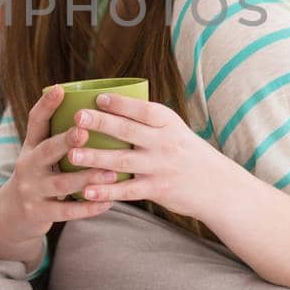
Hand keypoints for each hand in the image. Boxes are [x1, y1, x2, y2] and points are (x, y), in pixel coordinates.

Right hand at [0, 85, 119, 241]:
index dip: (46, 105)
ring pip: (61, 183)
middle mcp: (28, 166)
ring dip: (87, 178)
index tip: (60, 89)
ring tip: (112, 173)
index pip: (35, 122)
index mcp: (30, 147)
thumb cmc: (37, 178)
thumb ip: (58, 138)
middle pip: (46, 151)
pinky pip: (67, 211)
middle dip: (65, 141)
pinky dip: (89, 207)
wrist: (10, 216)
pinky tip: (108, 202)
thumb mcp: (39, 156)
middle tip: (84, 132)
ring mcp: (31, 191)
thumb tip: (94, 112)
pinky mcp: (39, 214)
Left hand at [62, 93, 228, 219]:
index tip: (98, 99)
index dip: (121, 104)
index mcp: (168, 123)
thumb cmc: (187, 153)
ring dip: (96, 157)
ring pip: (123, 161)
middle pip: (128, 131)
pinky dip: (107, 191)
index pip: (143, 110)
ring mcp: (161, 167)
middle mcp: (165, 143)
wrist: (217, 186)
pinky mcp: (158, 190)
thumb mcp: (174, 130)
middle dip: (101, 124)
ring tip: (72, 155)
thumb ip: (147, 121)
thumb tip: (109, 104)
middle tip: (77, 119)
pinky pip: (128, 191)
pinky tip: (87, 191)